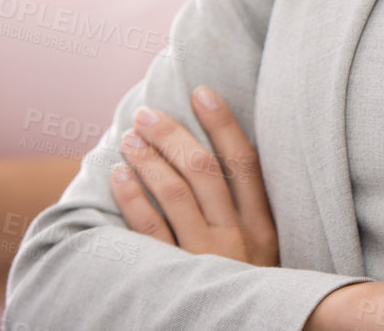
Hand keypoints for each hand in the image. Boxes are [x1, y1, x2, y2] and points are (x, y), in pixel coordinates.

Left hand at [110, 86, 277, 266]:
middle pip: (204, 170)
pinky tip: (119, 176)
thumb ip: (247, 214)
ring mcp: (206, 257)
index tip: (202, 92)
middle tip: (148, 113)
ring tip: (130, 137)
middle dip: (174, 135)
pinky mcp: (176, 277)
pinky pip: (150, 231)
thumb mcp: (264, 255)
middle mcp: (237, 236)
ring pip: (175, 193)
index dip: (223, 123)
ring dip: (149, 159)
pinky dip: (133, 198)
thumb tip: (223, 161)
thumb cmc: (250, 290)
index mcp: (263, 226)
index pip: (244, 161)